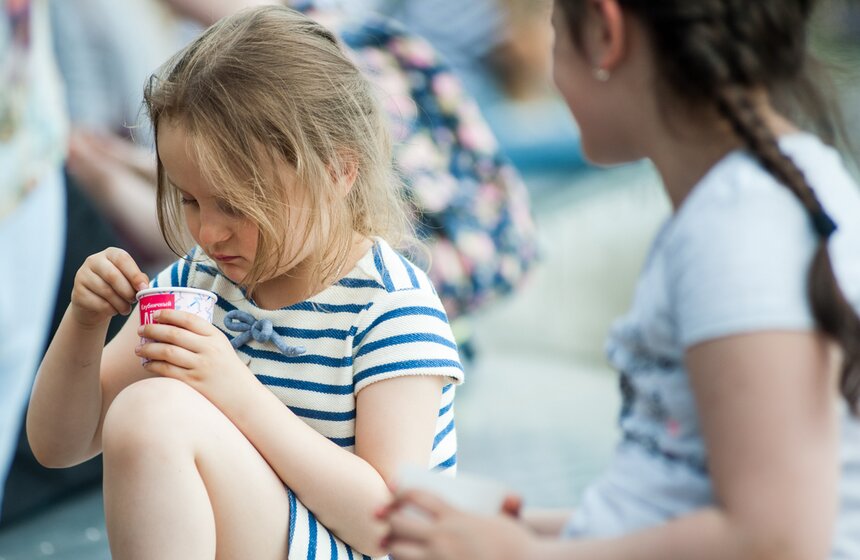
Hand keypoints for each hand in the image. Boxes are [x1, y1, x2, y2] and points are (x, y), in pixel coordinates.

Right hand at [71, 247, 148, 328]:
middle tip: (134, 300)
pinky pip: (98, 303)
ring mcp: (82, 275)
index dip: (134, 274)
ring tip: (126, 309)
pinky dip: (111, 310)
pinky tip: (114, 311)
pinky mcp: (77, 292)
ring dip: (121, 303)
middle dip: (127, 291)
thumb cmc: (117, 289)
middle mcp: (94, 261)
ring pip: (106, 291)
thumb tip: (144, 285)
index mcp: (110, 254)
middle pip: (113, 276)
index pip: (122, 259)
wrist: (94, 304)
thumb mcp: (129, 280)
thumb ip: (138, 279)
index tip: (143, 288)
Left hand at [135, 309, 252, 408]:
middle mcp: (209, 349)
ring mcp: (201, 366)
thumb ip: (203, 338)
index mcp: (216, 337)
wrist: (243, 397)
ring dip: (149, 348)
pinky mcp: (193, 382)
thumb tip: (172, 329)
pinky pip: (167, 370)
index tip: (155, 314)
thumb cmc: (229, 371)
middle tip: (141, 330)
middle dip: (153, 329)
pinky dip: (153, 365)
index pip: (189, 319)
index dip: (169, 314)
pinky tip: (147, 364)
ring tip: (139, 348)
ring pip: (167, 352)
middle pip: (174, 334)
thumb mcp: (222, 348)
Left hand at [386, 490, 534, 559]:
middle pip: (400, 521)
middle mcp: (442, 536)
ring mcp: (438, 558)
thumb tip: (514, 500)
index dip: (400, 492)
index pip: (417, 495)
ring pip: (399, 549)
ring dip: (391, 546)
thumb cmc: (521, 547)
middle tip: (382, 518)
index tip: (391, 493)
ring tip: (387, 544)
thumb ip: (509, 508)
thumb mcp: (512, 523)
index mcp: (456, 516)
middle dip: (387, 519)